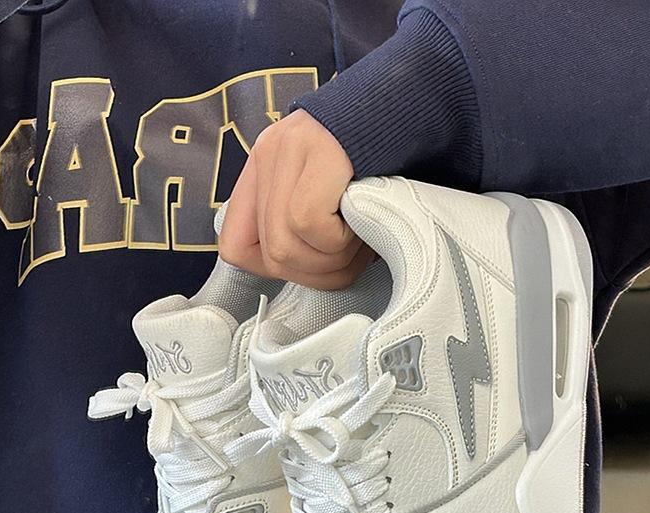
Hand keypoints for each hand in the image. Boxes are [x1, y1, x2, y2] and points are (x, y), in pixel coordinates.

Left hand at [218, 110, 371, 289]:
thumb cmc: (380, 159)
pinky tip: (365, 223)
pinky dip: (341, 239)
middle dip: (318, 274)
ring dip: (334, 260)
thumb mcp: (329, 196)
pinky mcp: (318, 150)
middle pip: (270, 255)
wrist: (416, 101)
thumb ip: (303, 225)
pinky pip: (310, 222)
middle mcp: (268, 155)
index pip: (234, 246)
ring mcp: (289, 149)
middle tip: (354, 258)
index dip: (272, 270)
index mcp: (264, 169)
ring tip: (363, 239)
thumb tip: (302, 271)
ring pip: (286, 246)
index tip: (313, 266)